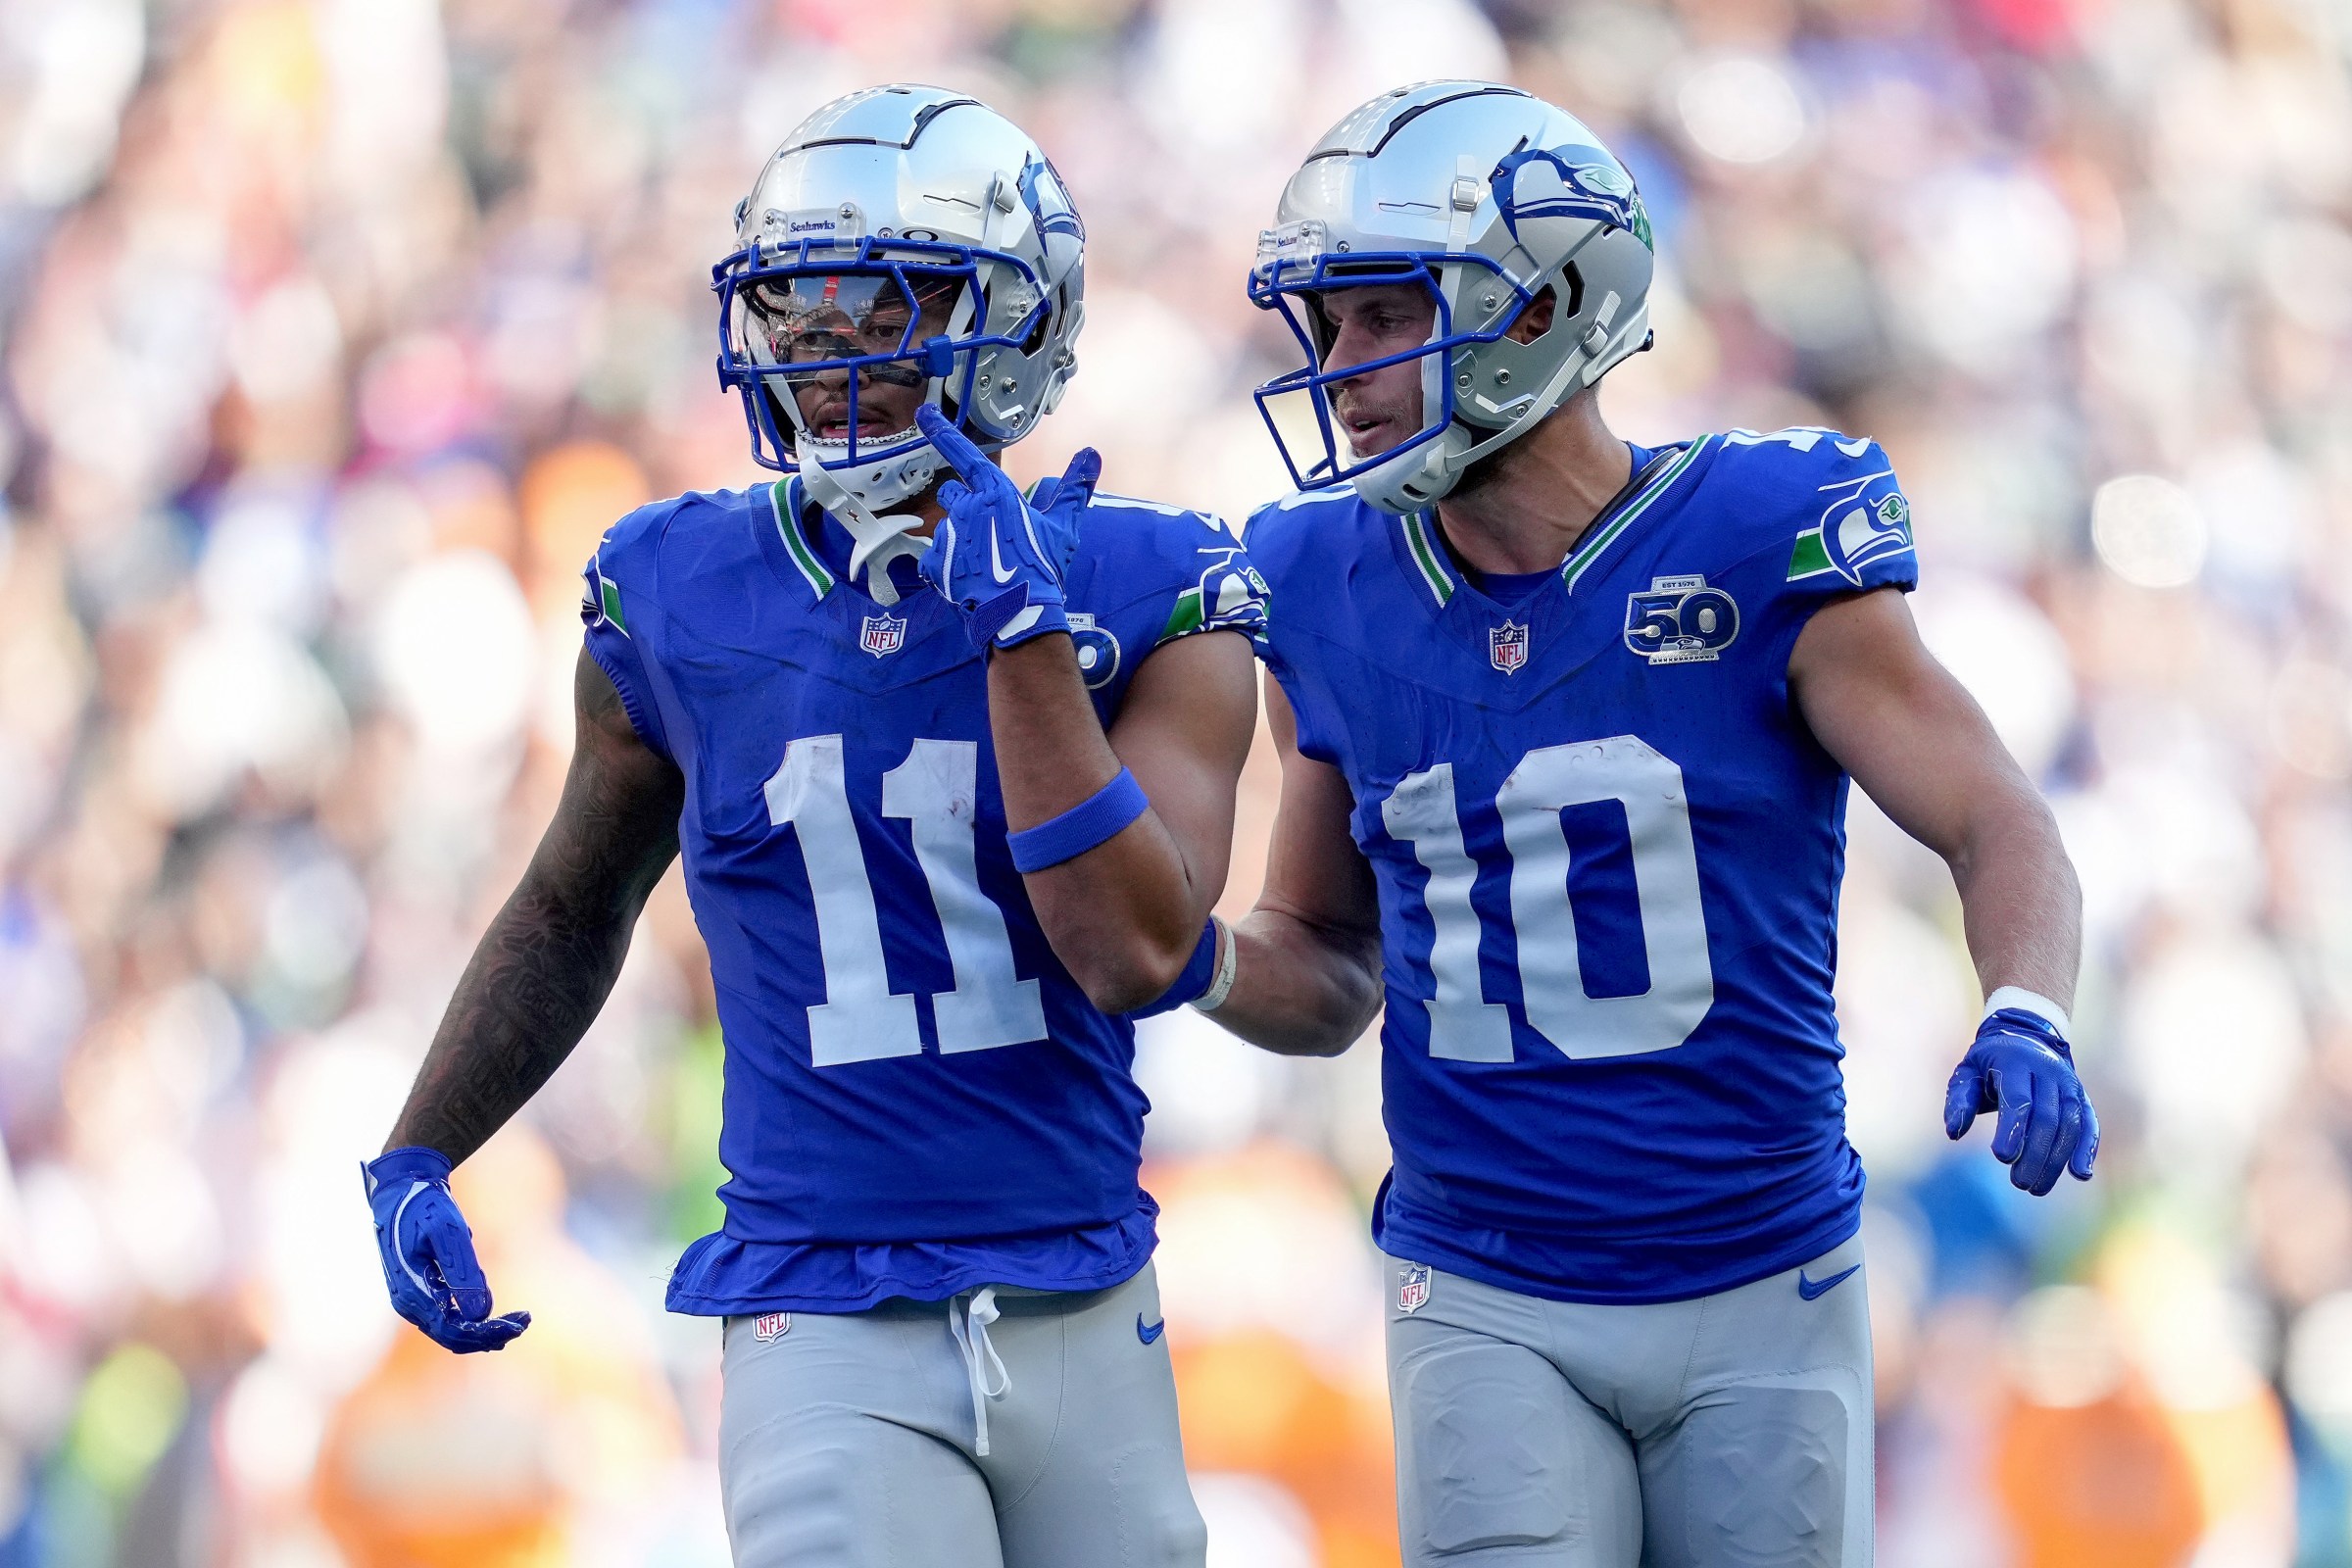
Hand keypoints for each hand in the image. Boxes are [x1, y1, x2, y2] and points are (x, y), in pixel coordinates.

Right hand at [362, 1146, 530, 1352]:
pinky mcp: (419, 1292)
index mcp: (412, 1292)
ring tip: (517, 1321)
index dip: (487, 1333)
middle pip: (451, 1336)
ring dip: (483, 1330)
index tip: (519, 1325)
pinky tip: (493, 1315)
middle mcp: (408, 1303)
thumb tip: (480, 1315)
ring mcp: (411, 1300)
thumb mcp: (447, 1232)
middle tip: (524, 1322)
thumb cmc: (424, 1207)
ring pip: (449, 1330)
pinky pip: (445, 1317)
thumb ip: (462, 1271)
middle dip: (489, 1335)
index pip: (452, 1330)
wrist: (402, 1190)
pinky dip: (471, 1320)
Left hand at [915, 403, 1099, 650]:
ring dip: (959, 539)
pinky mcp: (935, 562)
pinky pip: (936, 558)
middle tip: (987, 533)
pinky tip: (967, 580)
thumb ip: (1074, 489)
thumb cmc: (1042, 567)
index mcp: (995, 494)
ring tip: (983, 564)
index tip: (924, 412)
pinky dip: (948, 566)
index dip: (942, 431)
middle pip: (953, 494)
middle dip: (964, 506)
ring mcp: (947, 535)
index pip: (964, 454)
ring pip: (946, 527)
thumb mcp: (1063, 528)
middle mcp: (966, 508)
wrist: (1018, 612)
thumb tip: (1091, 454)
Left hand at [1944, 1010, 2098, 1195]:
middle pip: (2047, 1117)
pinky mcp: (2081, 1096)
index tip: (2002, 1157)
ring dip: (2057, 1159)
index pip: (2019, 1099)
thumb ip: (1959, 1100)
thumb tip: (1954, 1132)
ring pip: (2070, 1124)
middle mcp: (2047, 1071)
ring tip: (2037, 1187)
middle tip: (2019, 1183)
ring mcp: (2068, 1083)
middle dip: (2035, 1153)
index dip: (2013, 1129)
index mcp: (2015, 1062)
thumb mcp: (1967, 1072)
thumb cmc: (1989, 1062)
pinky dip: (2087, 1148)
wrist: (2027, 1036)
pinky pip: (2089, 1122)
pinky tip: (2081, 1173)